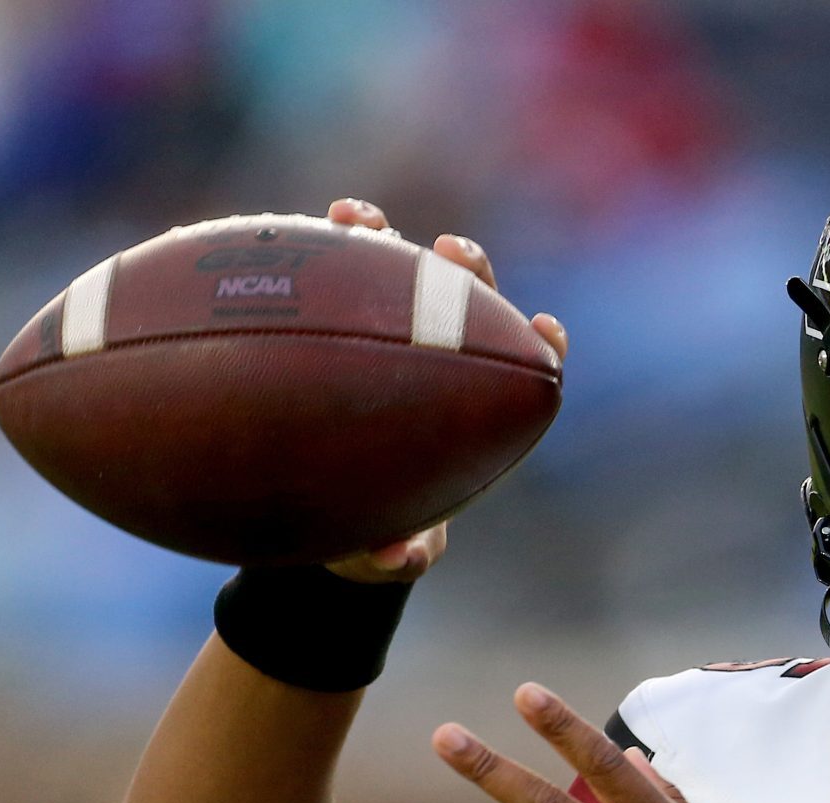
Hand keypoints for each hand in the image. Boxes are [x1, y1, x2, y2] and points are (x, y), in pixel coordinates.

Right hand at [318, 197, 570, 584]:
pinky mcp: (330, 327)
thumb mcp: (384, 555)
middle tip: (450, 253)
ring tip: (357, 218)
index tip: (547, 329)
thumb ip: (398, 557)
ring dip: (382, 238)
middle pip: (468, 301)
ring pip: (392, 275)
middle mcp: (435, 360)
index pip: (525, 367)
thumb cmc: (373, 537)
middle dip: (467, 270)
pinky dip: (311, 261)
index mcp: (470, 411)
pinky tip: (282, 240)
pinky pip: (323, 288)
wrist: (320, 520)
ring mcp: (382, 336)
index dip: (543, 345)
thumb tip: (395, 557)